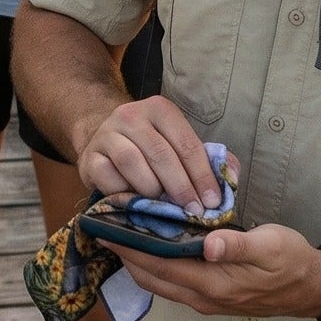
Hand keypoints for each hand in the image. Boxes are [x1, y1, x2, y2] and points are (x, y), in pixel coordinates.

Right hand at [79, 93, 230, 212]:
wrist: (106, 140)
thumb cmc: (152, 148)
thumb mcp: (179, 145)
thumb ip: (209, 160)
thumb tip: (232, 176)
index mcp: (159, 109)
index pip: (186, 143)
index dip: (202, 175)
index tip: (212, 202)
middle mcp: (130, 115)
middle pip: (161, 154)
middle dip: (181, 187)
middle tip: (193, 211)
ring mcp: (106, 134)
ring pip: (132, 162)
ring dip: (152, 189)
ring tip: (163, 207)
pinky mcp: (89, 157)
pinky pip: (108, 177)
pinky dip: (123, 192)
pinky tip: (134, 201)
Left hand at [116, 225, 320, 320]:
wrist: (313, 288)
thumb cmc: (291, 261)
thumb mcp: (269, 246)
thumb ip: (237, 246)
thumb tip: (208, 244)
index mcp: (212, 284)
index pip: (158, 266)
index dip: (129, 248)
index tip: (103, 228)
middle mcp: (202, 297)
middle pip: (150, 277)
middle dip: (124, 253)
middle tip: (101, 225)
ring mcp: (205, 300)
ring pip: (159, 282)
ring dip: (136, 260)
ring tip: (119, 232)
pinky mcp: (210, 296)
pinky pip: (171, 282)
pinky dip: (154, 265)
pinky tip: (150, 244)